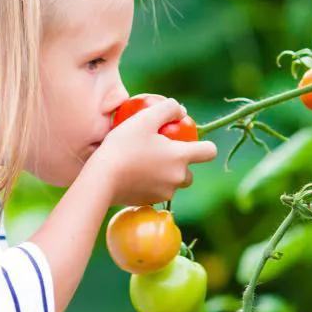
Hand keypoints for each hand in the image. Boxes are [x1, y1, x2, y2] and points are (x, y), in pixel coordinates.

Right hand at [90, 97, 216, 205]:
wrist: (101, 179)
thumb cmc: (123, 145)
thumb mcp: (145, 118)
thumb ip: (167, 109)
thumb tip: (181, 110)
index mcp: (181, 157)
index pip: (209, 151)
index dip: (204, 145)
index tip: (189, 141)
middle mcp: (177, 178)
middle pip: (190, 172)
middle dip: (180, 163)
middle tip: (159, 152)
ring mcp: (164, 193)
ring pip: (172, 183)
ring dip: (164, 174)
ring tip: (143, 162)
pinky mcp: (149, 202)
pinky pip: (156, 191)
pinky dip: (150, 184)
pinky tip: (132, 174)